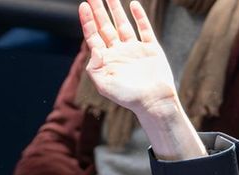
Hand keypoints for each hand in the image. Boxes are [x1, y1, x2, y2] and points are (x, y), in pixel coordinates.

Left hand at [80, 0, 177, 119]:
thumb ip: (94, 67)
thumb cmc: (128, 97)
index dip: (88, 21)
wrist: (154, 101)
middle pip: (106, 27)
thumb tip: (93, 49)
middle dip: (98, 11)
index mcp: (106, 61)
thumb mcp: (104, 85)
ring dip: (116, 9)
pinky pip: (144, 28)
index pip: (94, 36)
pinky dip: (139, 16)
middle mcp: (119, 52)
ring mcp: (134, 49)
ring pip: (123, 25)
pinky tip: (133, 4)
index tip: (83, 5)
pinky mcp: (150, 48)